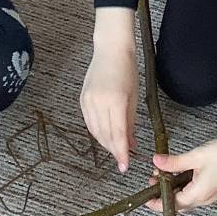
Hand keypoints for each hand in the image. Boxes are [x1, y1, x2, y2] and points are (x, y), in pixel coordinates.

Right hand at [80, 44, 138, 172]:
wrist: (110, 49)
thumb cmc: (127, 70)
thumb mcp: (134, 97)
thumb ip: (131, 123)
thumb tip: (131, 144)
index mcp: (115, 101)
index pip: (117, 134)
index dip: (121, 153)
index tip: (125, 166)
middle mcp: (98, 102)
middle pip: (105, 135)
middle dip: (114, 150)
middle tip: (123, 159)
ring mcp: (88, 101)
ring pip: (95, 131)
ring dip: (105, 143)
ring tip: (116, 149)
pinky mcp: (82, 99)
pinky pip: (89, 122)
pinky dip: (98, 132)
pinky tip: (106, 136)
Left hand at [146, 132, 216, 211]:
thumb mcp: (195, 156)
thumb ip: (174, 162)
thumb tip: (156, 162)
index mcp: (198, 194)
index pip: (171, 205)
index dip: (157, 202)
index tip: (146, 197)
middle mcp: (204, 199)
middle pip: (178, 204)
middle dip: (164, 193)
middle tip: (155, 177)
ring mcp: (211, 195)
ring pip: (187, 198)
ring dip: (174, 187)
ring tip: (167, 170)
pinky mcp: (215, 188)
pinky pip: (195, 192)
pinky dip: (185, 185)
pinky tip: (182, 171)